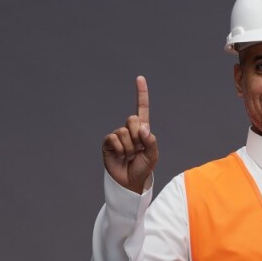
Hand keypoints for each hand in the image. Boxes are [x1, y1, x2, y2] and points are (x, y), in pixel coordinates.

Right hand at [102, 75, 158, 193]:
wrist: (130, 182)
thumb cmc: (142, 168)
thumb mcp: (153, 155)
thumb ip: (151, 140)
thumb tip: (142, 128)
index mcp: (142, 130)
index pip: (142, 109)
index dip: (141, 94)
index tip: (140, 78)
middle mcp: (129, 130)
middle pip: (132, 119)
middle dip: (137, 136)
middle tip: (137, 149)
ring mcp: (118, 136)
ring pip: (124, 132)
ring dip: (129, 147)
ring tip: (129, 156)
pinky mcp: (108, 143)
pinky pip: (114, 139)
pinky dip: (119, 149)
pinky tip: (120, 156)